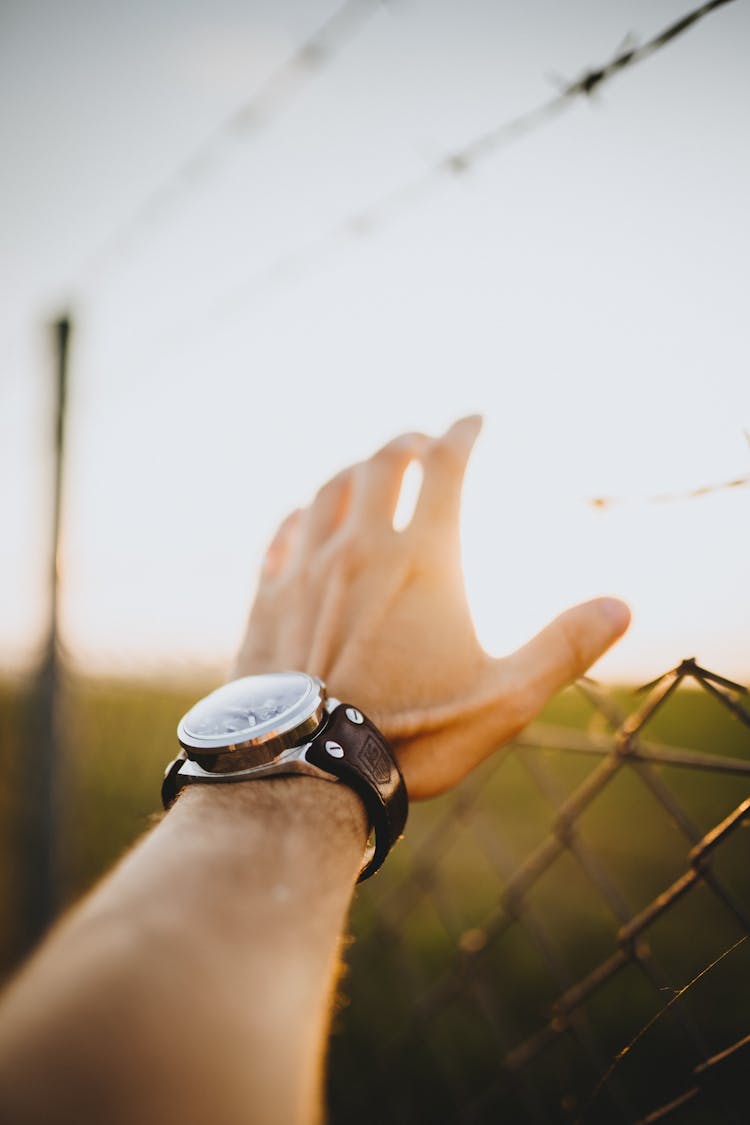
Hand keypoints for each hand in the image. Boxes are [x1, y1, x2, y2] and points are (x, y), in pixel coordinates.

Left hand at [234, 417, 629, 798]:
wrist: (307, 768)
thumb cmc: (412, 736)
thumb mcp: (504, 700)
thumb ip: (563, 648)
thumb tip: (620, 607)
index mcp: (422, 561)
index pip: (445, 466)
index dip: (462, 433)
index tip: (473, 420)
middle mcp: (359, 550)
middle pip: (381, 464)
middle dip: (408, 444)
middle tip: (424, 443)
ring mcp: (306, 570)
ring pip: (328, 491)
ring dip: (355, 470)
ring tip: (371, 469)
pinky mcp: (268, 599)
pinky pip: (283, 534)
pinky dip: (303, 513)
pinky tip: (306, 517)